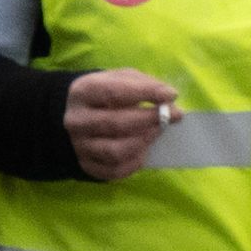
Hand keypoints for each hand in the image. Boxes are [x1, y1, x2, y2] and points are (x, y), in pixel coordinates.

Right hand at [62, 70, 177, 176]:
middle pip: (116, 123)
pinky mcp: (88, 166)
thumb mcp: (117, 79)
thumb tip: (168, 97)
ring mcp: (80, 146)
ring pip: (116, 151)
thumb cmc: (105, 96)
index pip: (114, 92)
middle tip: (173, 116)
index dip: (145, 93)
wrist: (78, 118)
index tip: (171, 95)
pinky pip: (117, 170)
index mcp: (82, 92)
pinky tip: (143, 150)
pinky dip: (135, 162)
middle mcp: (77, 120)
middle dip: (150, 119)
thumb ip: (142, 83)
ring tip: (157, 131)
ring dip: (144, 141)